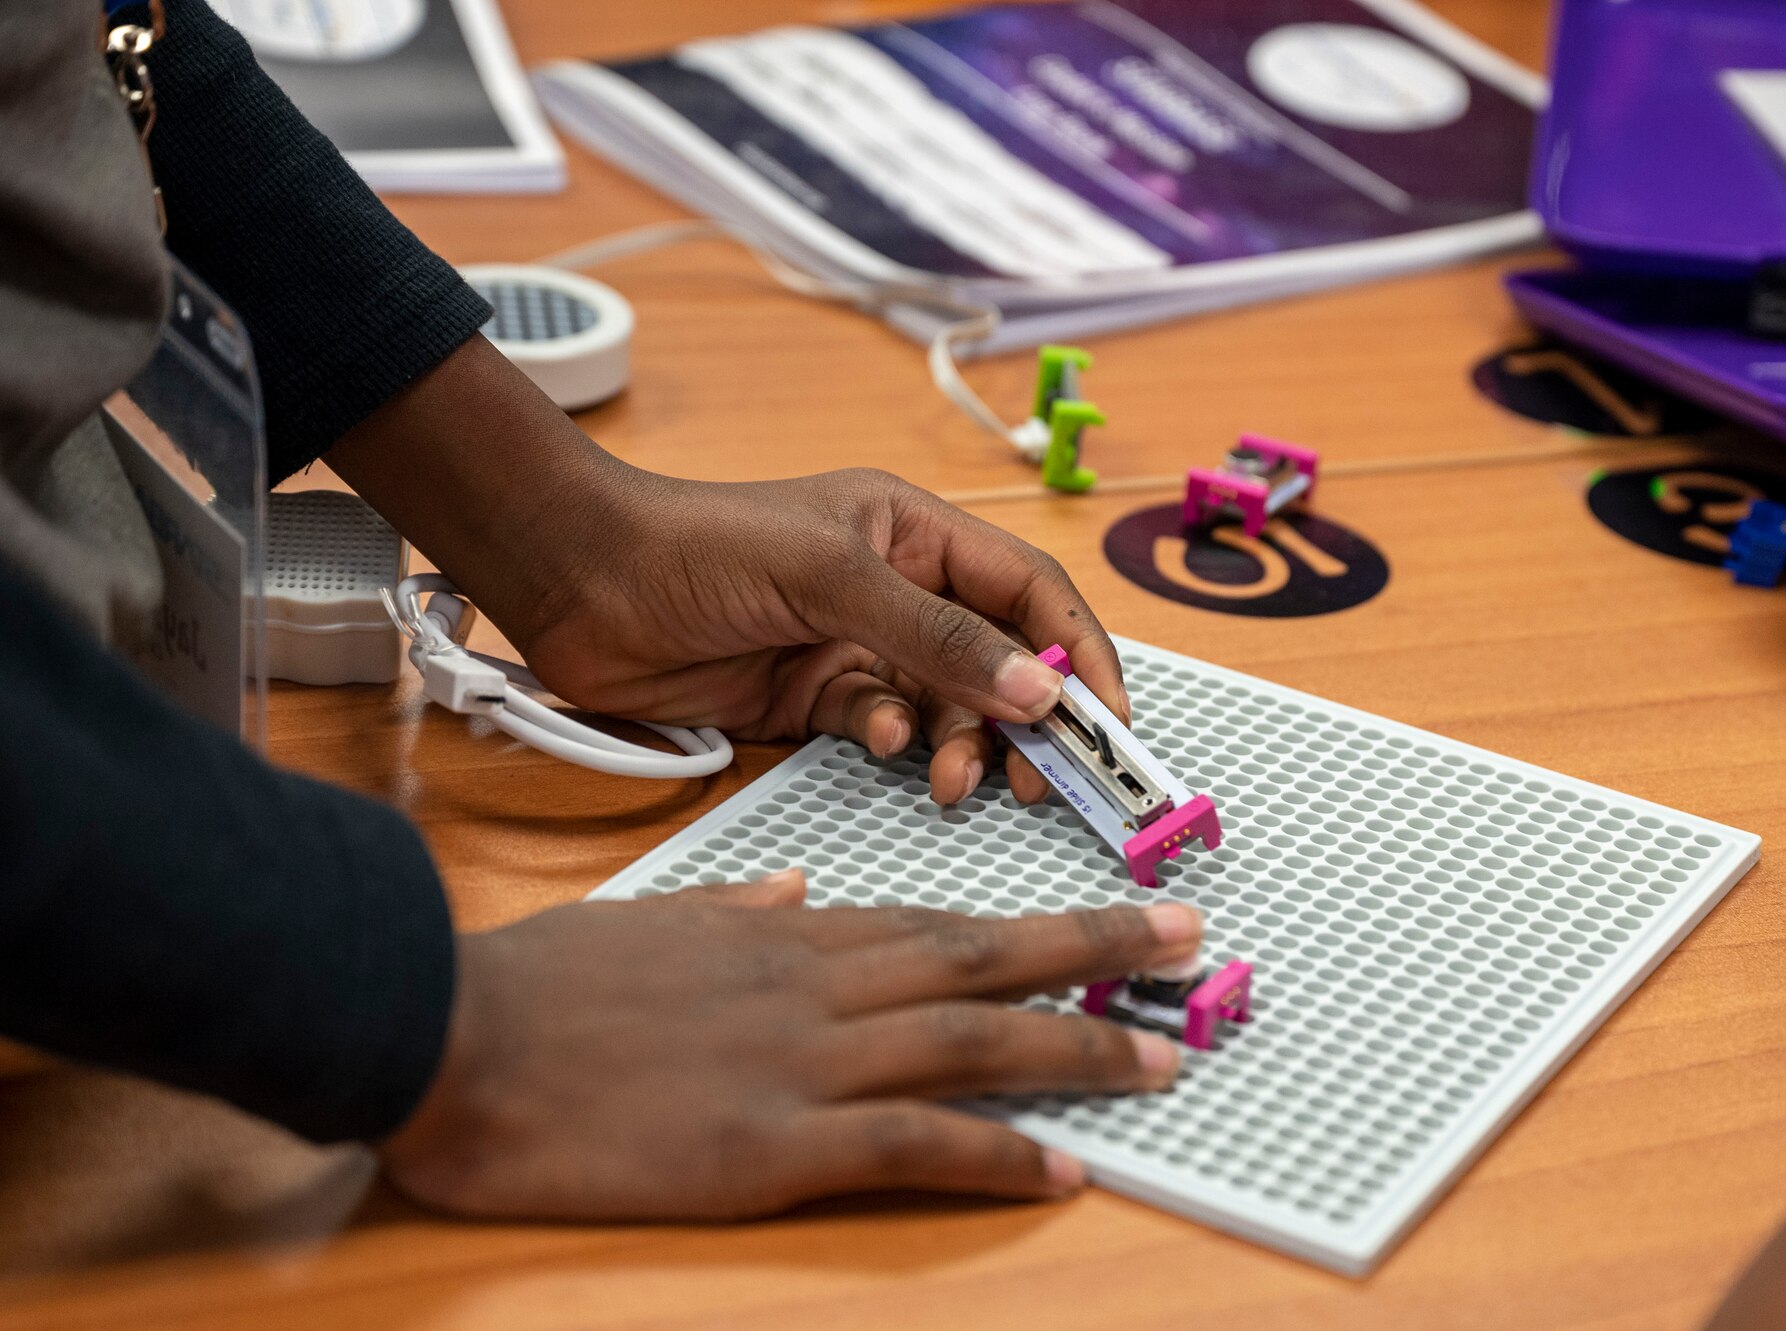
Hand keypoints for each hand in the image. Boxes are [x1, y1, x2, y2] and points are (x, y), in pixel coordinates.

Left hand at [328, 337, 1125, 804]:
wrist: (579, 586)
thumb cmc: (699, 546)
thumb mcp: (831, 578)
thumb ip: (937, 637)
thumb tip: (1038, 694)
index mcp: (916, 533)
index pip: (1030, 592)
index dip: (1078, 654)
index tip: (1109, 723)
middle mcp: (898, 587)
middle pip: (999, 661)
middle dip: (1024, 719)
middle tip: (1037, 780)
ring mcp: (857, 645)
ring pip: (947, 707)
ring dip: (961, 744)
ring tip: (952, 780)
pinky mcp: (814, 699)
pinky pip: (885, 729)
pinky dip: (894, 745)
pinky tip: (877, 746)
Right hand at [380, 872, 1201, 1219]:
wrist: (447, 1032)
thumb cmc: (537, 985)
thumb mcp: (650, 920)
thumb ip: (739, 906)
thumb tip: (800, 885)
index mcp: (785, 935)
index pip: (934, 922)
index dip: (1029, 925)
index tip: (1100, 918)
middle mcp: (814, 984)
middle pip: (979, 961)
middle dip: (1092, 948)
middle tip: (1185, 944)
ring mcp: (799, 1061)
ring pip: (969, 1042)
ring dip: (1075, 1046)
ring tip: (1159, 1056)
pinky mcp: (769, 1141)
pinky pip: (910, 1144)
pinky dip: (995, 1154)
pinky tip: (1062, 1166)